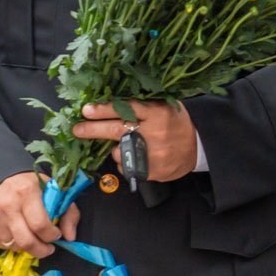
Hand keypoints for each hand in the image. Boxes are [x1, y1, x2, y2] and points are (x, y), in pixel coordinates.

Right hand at [0, 172, 78, 256]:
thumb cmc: (30, 186)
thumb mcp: (54, 191)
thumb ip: (68, 212)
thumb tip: (70, 237)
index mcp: (27, 192)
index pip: (40, 224)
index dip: (51, 235)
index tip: (56, 235)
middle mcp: (7, 205)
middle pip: (25, 241)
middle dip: (41, 250)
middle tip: (48, 248)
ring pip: (14, 245)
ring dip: (27, 246)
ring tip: (33, 236)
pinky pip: (1, 245)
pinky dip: (13, 244)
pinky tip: (18, 233)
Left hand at [74, 100, 197, 182]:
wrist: (198, 147)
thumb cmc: (177, 123)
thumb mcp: (166, 107)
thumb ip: (144, 106)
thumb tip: (111, 104)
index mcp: (158, 113)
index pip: (126, 109)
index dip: (105, 109)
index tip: (87, 109)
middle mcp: (154, 132)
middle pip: (116, 130)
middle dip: (93, 129)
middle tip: (78, 129)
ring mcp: (152, 154)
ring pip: (118, 152)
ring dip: (116, 149)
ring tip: (129, 146)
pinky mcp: (151, 171)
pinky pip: (126, 167)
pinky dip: (125, 162)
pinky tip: (137, 157)